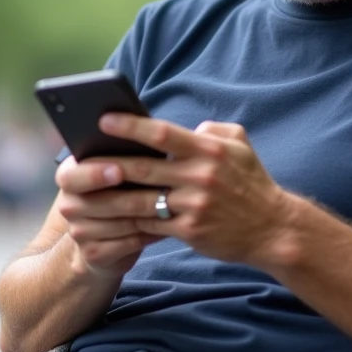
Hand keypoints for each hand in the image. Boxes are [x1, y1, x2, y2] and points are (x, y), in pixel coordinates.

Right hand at [54, 155, 164, 277]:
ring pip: (121, 223)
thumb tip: (146, 135)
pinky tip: (167, 226)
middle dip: (137, 196)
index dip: (95, 174)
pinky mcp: (94, 253)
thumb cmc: (113, 194)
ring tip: (174, 206)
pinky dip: (150, 234)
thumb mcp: (111, 171)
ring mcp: (79, 232)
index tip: (119, 171)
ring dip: (150, 215)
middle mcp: (68, 205)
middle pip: (103, 202)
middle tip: (166, 189)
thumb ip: (123, 156)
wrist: (97, 240)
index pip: (72, 175)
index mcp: (69, 178)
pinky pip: (127, 243)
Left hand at [98, 115, 294, 267]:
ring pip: (140, 200)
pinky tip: (107, 219)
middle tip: (77, 159)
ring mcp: (195, 205)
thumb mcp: (240, 145)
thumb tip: (186, 127)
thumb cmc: (252, 182)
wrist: (273, 229)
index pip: (163, 133)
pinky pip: (151, 225)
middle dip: (107, 163)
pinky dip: (127, 221)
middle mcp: (201, 176)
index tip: (104, 120)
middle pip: (143, 167)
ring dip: (108, 198)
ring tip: (82, 194)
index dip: (132, 126)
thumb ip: (212, 130)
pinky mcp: (190, 231)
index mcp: (210, 149)